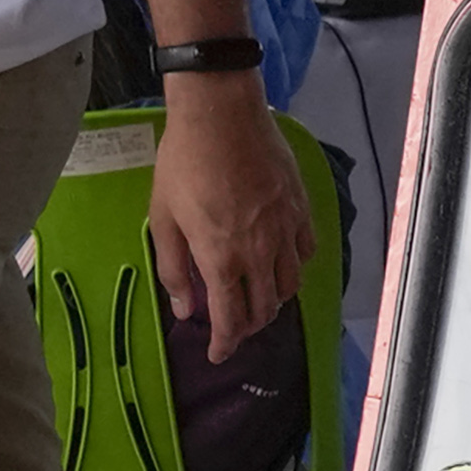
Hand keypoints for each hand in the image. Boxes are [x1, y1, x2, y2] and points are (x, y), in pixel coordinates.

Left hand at [146, 74, 308, 362]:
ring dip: (274, 302)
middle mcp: (260, 253)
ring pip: (290, 285)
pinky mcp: (300, 210)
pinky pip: (306, 252)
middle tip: (233, 329)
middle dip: (248, 327)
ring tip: (259, 301)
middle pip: (264, 308)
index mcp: (222, 258)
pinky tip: (282, 264)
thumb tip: (184, 309)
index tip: (218, 355)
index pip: (230, 319)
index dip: (225, 343)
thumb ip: (175, 268)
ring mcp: (285, 231)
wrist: (221, 115)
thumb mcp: (163, 218)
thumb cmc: (182, 163)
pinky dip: (295, 268)